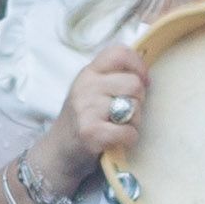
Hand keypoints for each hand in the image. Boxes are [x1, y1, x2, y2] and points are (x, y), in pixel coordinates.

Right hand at [37, 42, 147, 188]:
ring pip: (134, 108)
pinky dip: (129, 139)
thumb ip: (113, 79)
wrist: (59, 150)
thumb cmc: (84, 120)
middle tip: (125, 113)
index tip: (143, 82)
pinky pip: (129, 132)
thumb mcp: (92, 90)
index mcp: (89, 72)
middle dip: (138, 101)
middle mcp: (86, 86)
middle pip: (134, 84)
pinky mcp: (91, 132)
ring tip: (118, 126)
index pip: (119, 53)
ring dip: (134, 122)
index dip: (138, 66)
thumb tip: (145, 78)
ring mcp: (86, 109)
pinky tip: (117, 140)